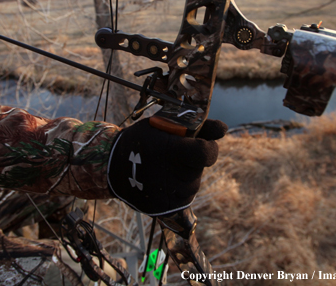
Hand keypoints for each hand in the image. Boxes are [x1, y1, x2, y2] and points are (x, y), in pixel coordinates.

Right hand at [107, 119, 226, 215]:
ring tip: (164, 167)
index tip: (200, 142)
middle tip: (173, 154)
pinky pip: (183, 197)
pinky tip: (162, 180)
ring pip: (192, 183)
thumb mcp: (165, 125)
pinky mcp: (167, 210)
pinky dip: (177, 188)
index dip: (209, 147)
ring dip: (185, 174)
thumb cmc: (142, 140)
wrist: (111, 166)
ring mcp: (170, 196)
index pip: (207, 152)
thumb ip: (198, 127)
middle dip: (192, 160)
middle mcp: (174, 177)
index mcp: (173, 152)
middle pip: (199, 168)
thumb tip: (224, 129)